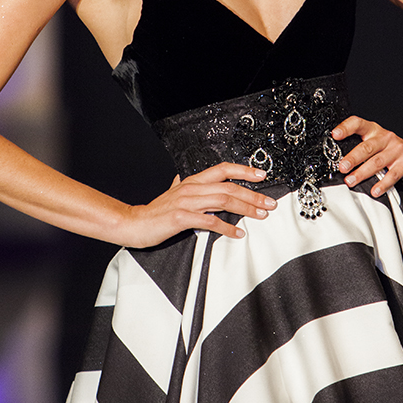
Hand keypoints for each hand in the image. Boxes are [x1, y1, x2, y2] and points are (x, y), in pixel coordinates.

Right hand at [121, 163, 276, 246]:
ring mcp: (187, 202)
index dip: (243, 170)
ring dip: (245, 208)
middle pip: (228, 186)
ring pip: (223, 200)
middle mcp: (191, 188)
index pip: (222, 169)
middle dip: (252, 194)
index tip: (262, 175)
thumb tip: (180, 178)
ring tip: (260, 215)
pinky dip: (226, 227)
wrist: (134, 224)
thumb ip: (180, 186)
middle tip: (269, 203)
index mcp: (192, 182)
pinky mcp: (182, 218)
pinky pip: (209, 221)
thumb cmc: (154, 212)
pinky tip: (237, 233)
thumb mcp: (171, 194)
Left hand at [332, 117, 402, 194]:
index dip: (346, 127)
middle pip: (367, 146)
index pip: (359, 124)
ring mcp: (397, 150)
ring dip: (363, 172)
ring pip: (377, 161)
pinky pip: (392, 175)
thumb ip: (362, 149)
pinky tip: (375, 191)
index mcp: (375, 131)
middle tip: (342, 167)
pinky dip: (382, 184)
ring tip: (351, 181)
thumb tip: (338, 163)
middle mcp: (386, 138)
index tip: (335, 134)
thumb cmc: (394, 152)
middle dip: (353, 157)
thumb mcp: (378, 145)